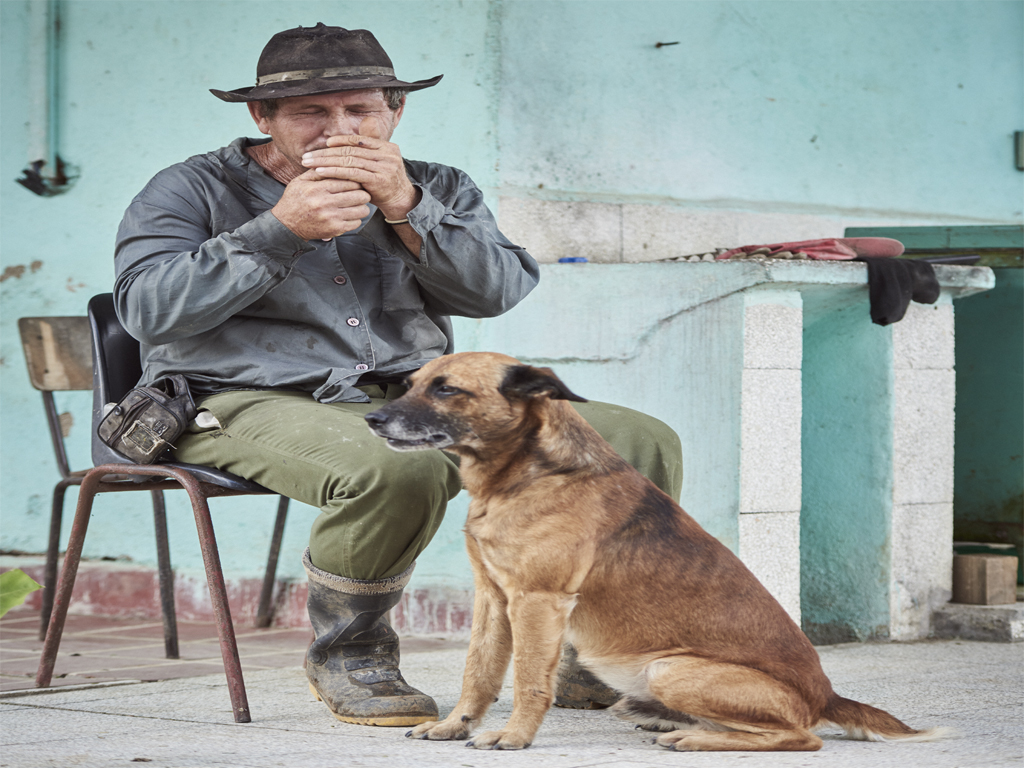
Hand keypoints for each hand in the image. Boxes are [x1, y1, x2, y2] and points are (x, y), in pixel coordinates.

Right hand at [270, 172, 371, 240]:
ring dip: (362, 206)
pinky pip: (356, 223)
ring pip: (361, 210)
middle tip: (360, 192)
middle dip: (363, 192)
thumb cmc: (294, 200)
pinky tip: (350, 215)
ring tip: (357, 204)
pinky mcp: (334, 230)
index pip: (348, 180)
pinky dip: (356, 218)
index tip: (356, 180)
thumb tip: (332, 157)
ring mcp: (331, 218)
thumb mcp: (300, 181)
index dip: (356, 179)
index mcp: (318, 188)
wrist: (286, 225)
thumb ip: (316, 170)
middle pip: (359, 195)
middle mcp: (325, 203)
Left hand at [300, 119, 419, 220]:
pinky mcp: (378, 179)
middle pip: (351, 150)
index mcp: (388, 147)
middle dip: (327, 153)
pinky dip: (334, 171)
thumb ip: (371, 145)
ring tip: (310, 163)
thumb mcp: (379, 162)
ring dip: (326, 161)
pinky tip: (321, 171)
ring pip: (349, 160)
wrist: (400, 201)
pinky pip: (351, 173)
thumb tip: (366, 121)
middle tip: (308, 155)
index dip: (341, 140)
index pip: (359, 140)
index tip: (325, 143)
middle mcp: (388, 154)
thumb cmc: (385, 181)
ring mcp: (384, 166)